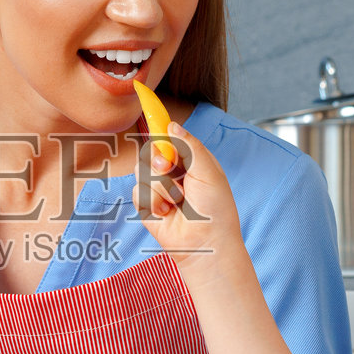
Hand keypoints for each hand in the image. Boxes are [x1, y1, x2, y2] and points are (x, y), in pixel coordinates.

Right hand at [134, 123, 244, 270]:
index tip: (149, 111)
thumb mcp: (208, 170)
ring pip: (143, 171)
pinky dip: (153, 201)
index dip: (161, 128)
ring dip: (160, 186)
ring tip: (177, 200)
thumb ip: (189, 146)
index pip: (171, 139)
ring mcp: (159, 190)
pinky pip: (138, 191)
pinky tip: (167, 212)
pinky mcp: (148, 206)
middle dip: (159, 160)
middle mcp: (174, 174)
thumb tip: (171, 126)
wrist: (206, 243)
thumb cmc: (215, 209)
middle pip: (152, 152)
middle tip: (168, 168)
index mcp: (191, 162)